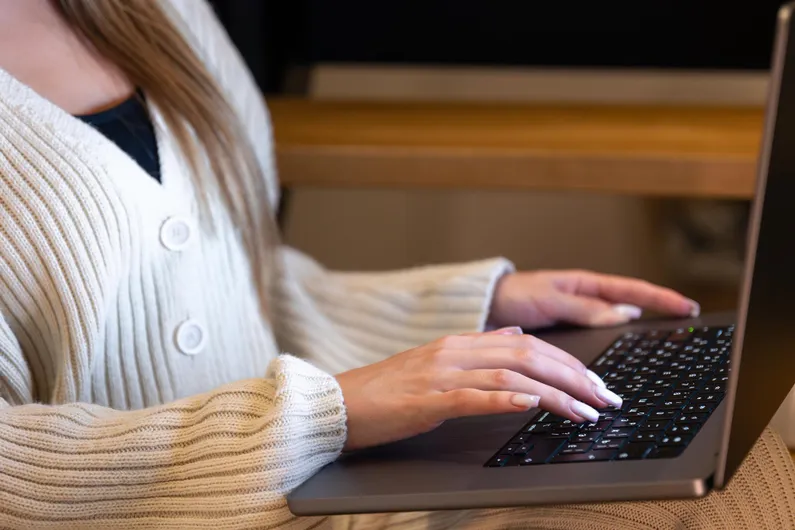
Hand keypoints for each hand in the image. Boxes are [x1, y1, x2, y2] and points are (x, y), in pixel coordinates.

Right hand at [335, 327, 621, 450]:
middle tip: (606, 397)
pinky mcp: (428, 401)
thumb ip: (477, 347)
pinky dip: (508, 401)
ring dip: (555, 394)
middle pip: (528, 355)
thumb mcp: (436, 360)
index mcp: (459, 341)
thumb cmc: (388, 389)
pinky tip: (533, 408)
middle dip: (574, 376)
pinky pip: (475, 397)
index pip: (526, 344)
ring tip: (586, 411)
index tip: (595, 381)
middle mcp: (455, 351)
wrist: (341, 402)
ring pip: (511, 376)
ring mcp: (441, 374)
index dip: (567, 360)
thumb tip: (513, 334)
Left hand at [488, 270, 699, 329]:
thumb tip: (624, 313)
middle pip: (630, 307)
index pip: (632, 289)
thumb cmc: (514, 295)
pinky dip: (611, 349)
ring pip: (615, 326)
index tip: (687, 306)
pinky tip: (622, 358)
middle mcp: (585, 300)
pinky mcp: (567, 333)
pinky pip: (597, 339)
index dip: (661, 297)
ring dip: (635, 336)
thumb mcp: (550, 299)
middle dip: (658, 315)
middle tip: (686, 326)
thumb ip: (584, 308)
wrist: (485, 307)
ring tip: (660, 348)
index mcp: (584, 285)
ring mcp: (578, 316)